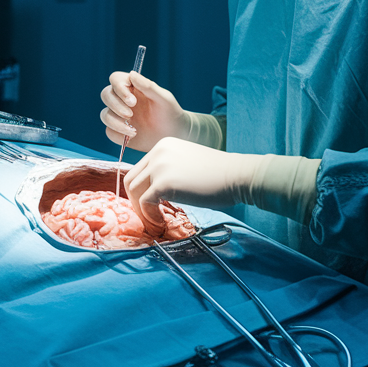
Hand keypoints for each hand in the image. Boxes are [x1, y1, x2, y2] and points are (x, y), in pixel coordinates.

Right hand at [99, 71, 188, 151]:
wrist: (175, 135)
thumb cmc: (171, 113)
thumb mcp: (164, 99)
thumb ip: (148, 86)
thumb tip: (132, 74)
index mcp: (133, 87)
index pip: (116, 79)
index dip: (119, 88)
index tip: (132, 101)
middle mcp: (123, 100)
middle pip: (106, 95)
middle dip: (115, 105)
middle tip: (130, 114)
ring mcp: (120, 116)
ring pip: (104, 115)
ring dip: (115, 122)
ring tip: (134, 130)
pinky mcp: (120, 132)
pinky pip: (109, 132)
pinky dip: (118, 135)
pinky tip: (132, 137)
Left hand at [123, 138, 260, 233]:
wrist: (236, 175)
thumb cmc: (219, 174)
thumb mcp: (187, 163)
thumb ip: (170, 170)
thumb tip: (155, 192)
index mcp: (164, 146)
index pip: (140, 169)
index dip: (141, 189)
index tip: (150, 205)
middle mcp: (158, 152)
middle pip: (131, 179)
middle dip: (135, 201)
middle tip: (148, 215)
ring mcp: (159, 166)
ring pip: (134, 191)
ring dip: (141, 210)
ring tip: (155, 221)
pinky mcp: (163, 183)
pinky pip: (145, 203)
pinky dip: (150, 216)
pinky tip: (161, 222)